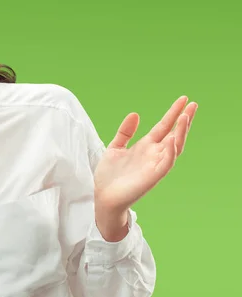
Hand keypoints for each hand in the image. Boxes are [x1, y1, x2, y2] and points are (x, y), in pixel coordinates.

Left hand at [93, 95, 197, 211]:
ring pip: (174, 147)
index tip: (184, 99)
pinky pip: (167, 163)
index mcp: (145, 147)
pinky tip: (173, 139)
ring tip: (186, 117)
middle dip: (184, 120)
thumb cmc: (109, 176)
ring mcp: (155, 165)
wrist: (103, 197)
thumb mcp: (115, 148)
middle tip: (194, 104)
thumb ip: (125, 132)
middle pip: (174, 134)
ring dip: (181, 132)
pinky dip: (171, 151)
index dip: (173, 113)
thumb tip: (135, 113)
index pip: (163, 126)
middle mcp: (153, 154)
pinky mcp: (153, 177)